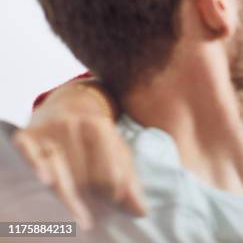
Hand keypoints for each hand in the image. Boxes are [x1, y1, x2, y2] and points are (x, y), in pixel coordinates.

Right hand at [13, 81, 146, 229]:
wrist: (66, 107)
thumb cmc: (96, 138)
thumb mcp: (117, 151)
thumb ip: (129, 181)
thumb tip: (141, 211)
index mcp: (98, 126)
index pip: (109, 177)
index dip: (112, 194)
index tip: (111, 198)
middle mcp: (71, 124)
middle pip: (83, 180)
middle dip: (89, 195)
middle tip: (90, 194)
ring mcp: (47, 130)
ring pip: (59, 179)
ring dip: (67, 193)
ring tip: (74, 191)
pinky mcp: (24, 138)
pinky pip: (29, 159)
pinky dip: (37, 169)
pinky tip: (46, 180)